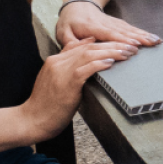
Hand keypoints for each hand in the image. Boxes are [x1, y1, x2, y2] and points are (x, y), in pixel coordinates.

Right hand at [19, 38, 137, 140]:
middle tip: (130, 46)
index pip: (82, 45)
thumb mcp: (56, 81)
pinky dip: (100, 63)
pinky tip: (112, 62)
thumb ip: (68, 69)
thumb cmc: (47, 105)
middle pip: (89, 47)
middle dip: (112, 45)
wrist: (32, 120)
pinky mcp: (66, 83)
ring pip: (90, 54)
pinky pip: (86, 68)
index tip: (119, 43)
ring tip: (127, 52)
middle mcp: (57, 62)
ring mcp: (61, 71)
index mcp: (55, 60)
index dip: (103, 42)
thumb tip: (88, 60)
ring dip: (111, 52)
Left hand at [56, 0, 160, 47]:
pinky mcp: (119, 24)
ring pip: (130, 29)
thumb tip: (77, 49)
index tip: (133, 47)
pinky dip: (142, 33)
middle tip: (151, 44)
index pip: (108, 35)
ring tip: (156, 40)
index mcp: (92, 27)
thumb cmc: (71, 21)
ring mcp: (114, 23)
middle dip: (139, 38)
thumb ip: (69, 42)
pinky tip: (151, 37)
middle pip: (124, 32)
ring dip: (144, 35)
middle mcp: (106, 24)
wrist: (78, 4)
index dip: (121, 41)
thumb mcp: (63, 32)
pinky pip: (131, 28)